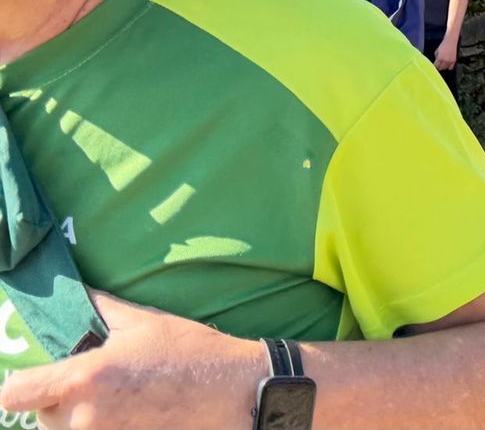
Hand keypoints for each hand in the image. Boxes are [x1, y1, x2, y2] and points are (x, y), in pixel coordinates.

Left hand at [0, 291, 259, 428]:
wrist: (236, 392)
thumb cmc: (192, 353)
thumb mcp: (145, 322)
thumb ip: (100, 309)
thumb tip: (76, 294)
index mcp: (85, 378)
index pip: (15, 393)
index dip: (24, 385)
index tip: (40, 380)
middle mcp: (85, 417)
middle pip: (43, 416)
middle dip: (62, 402)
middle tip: (99, 386)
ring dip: (83, 419)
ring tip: (121, 401)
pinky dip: (110, 429)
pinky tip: (137, 415)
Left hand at [433, 37, 458, 70]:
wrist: (450, 41)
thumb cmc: (443, 45)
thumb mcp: (437, 51)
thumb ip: (436, 57)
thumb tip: (436, 62)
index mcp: (439, 58)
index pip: (436, 66)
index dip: (435, 65)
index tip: (435, 65)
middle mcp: (445, 61)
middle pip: (440, 68)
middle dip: (439, 66)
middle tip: (439, 64)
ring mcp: (450, 61)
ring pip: (445, 68)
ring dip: (444, 67)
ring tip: (443, 64)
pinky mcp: (454, 61)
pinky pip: (451, 68)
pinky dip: (449, 67)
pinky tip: (447, 64)